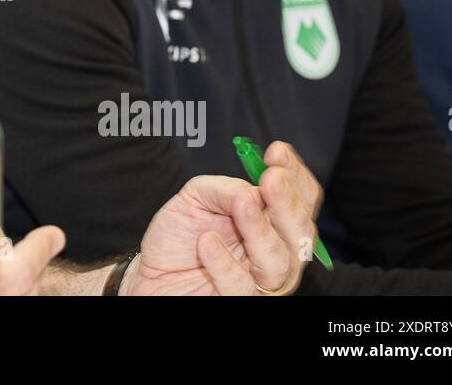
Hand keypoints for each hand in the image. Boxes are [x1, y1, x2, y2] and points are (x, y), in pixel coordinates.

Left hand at [123, 165, 317, 295]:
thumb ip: (225, 189)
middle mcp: (274, 250)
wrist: (150, 272)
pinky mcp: (237, 299)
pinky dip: (225, 263)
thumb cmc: (179, 234)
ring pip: (279, 262)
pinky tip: (206, 242)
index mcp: (269, 220)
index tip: (277, 153)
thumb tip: (253, 191)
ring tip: (241, 204)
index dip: (294, 174)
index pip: (299, 198)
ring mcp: (259, 279)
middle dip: (288, 203)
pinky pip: (242, 287)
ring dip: (261, 230)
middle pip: (301, 231)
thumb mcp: (195, 198)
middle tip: (271, 179)